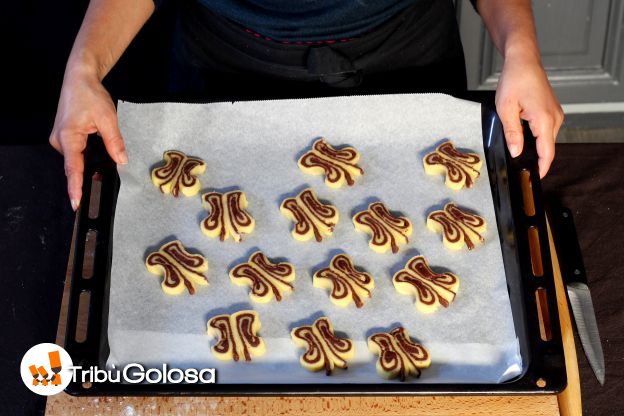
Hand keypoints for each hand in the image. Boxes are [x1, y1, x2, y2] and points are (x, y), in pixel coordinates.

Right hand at [49, 66, 127, 209]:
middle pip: (74, 166)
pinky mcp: (64, 137)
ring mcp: (59, 139)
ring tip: (98, 170)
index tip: (76, 203)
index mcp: (68, 137)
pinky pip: (75, 153)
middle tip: (94, 193)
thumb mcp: (108, 119)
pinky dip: (85, 158)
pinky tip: (95, 158)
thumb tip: (121, 161)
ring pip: (75, 160)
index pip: (72, 168)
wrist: (80, 78)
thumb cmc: (90, 95)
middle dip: (85, 178)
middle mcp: (59, 140)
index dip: (75, 187)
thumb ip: (114, 142)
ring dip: (87, 165)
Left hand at [495, 51, 563, 177]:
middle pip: (546, 147)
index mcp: (544, 120)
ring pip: (545, 139)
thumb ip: (512, 133)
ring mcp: (556, 114)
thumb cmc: (515, 80)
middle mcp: (555, 118)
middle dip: (534, 158)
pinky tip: (522, 134)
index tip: (535, 179)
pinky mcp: (552, 111)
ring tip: (517, 148)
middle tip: (518, 166)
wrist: (523, 61)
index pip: (546, 152)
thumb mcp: (506, 109)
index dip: (542, 168)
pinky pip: (545, 130)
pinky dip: (536, 136)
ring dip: (534, 145)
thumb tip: (516, 152)